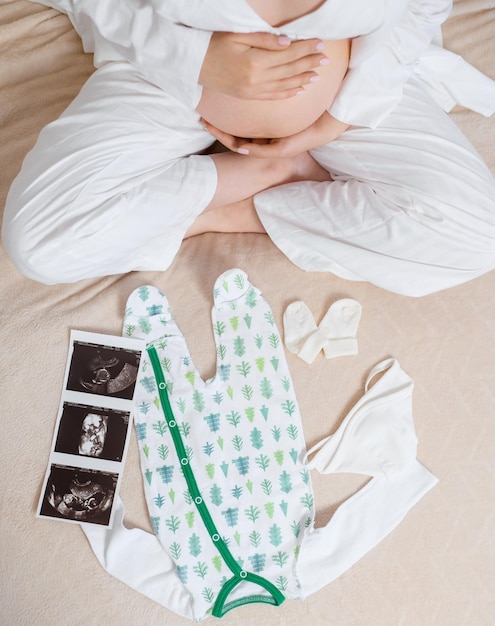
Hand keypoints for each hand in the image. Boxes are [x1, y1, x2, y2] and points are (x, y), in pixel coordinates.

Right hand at [199, 31, 328, 99]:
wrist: (194, 66)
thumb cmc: (213, 45)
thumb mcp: (237, 36)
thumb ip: (263, 39)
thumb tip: (287, 41)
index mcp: (255, 62)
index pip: (287, 54)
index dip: (306, 48)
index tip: (320, 43)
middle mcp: (256, 79)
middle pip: (289, 70)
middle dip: (309, 63)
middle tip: (326, 59)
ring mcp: (253, 91)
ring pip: (284, 86)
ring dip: (302, 80)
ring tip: (317, 75)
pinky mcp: (248, 96)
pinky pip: (273, 96)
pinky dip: (288, 93)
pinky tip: (298, 89)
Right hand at [201, 112, 349, 157]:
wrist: (327, 120)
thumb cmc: (307, 110)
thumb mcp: (281, 101)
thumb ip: (266, 100)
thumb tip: (253, 84)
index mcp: (264, 135)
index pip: (237, 133)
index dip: (221, 126)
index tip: (208, 115)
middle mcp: (266, 145)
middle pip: (234, 142)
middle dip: (218, 132)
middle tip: (204, 121)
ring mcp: (272, 150)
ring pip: (242, 148)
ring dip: (226, 139)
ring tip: (212, 128)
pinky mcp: (281, 150)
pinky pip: (258, 152)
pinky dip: (244, 147)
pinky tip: (237, 142)